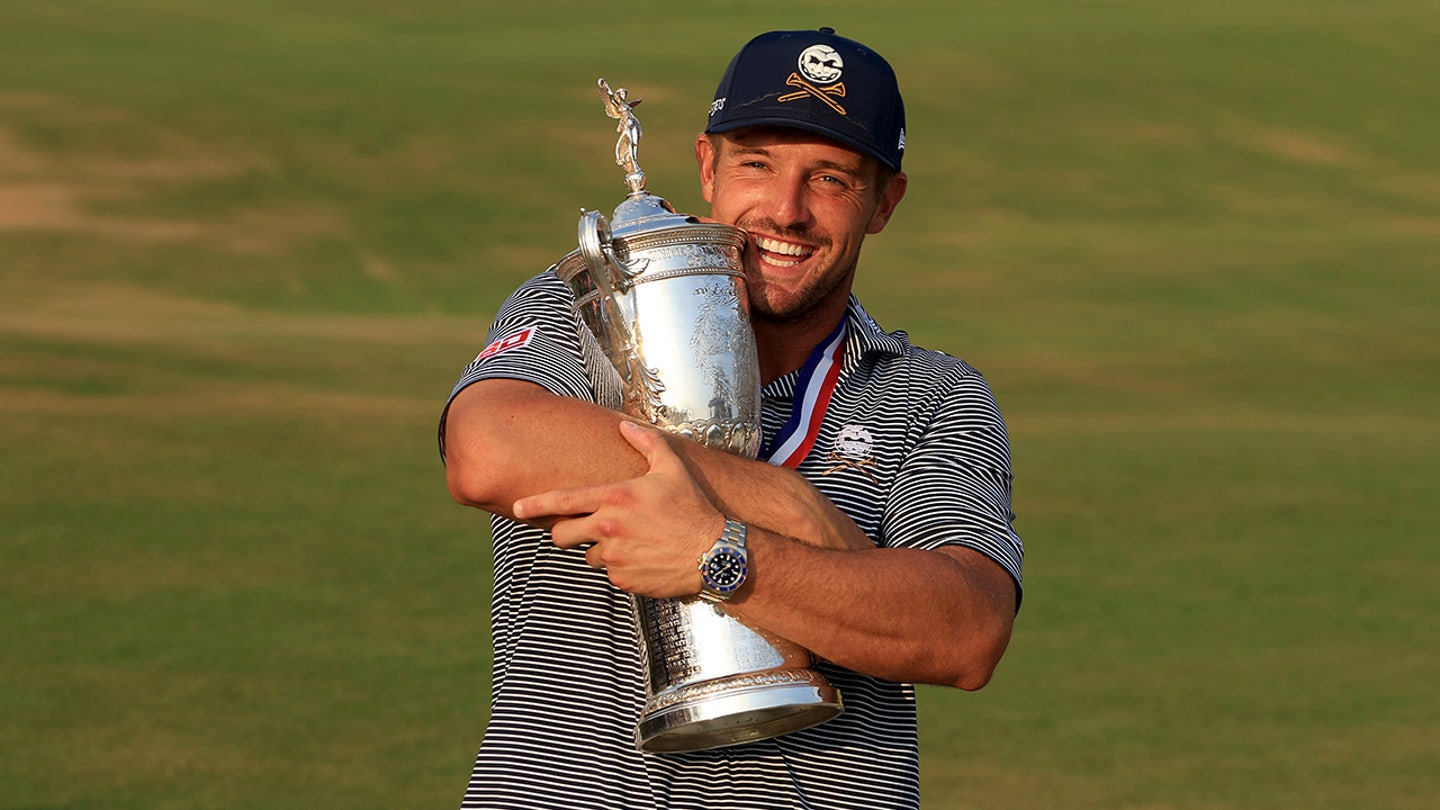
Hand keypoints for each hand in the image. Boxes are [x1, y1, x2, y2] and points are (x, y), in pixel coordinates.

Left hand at [513, 421, 725, 597]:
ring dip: (599, 550)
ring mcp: (615, 556)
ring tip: (630, 542)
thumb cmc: (693, 507)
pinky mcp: (623, 580)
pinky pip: (609, 574)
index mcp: (615, 498)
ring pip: (588, 556)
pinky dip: (620, 568)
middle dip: (565, 533)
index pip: (563, 501)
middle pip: (563, 535)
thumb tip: (624, 426)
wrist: (713, 553)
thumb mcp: (672, 468)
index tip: (515, 508)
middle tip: (580, 530)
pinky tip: (643, 558)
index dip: (535, 504)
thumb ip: (646, 443)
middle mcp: (609, 528)